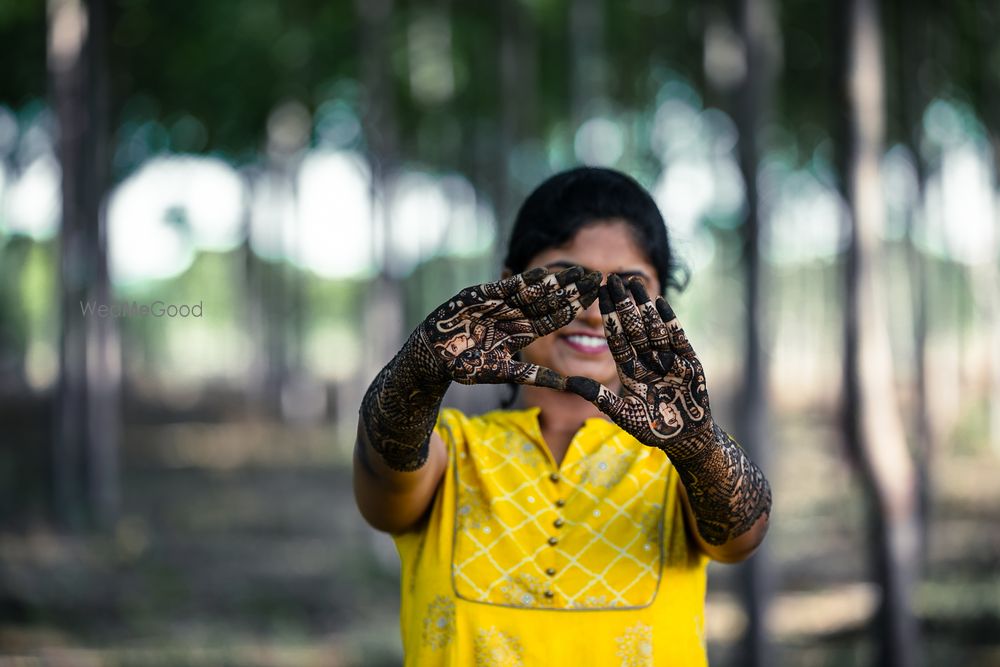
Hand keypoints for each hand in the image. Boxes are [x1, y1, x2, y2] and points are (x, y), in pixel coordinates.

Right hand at [418, 265, 601, 388]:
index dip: (575, 307)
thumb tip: (570, 388)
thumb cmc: (466, 368)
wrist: (432, 358)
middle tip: (596, 276)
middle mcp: (513, 315)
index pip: (554, 317)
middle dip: (571, 289)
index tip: (596, 297)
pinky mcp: (479, 296)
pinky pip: (504, 287)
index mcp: (522, 332)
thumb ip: (536, 376)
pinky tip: (543, 274)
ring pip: (531, 291)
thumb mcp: (505, 373)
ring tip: (577, 271)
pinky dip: (522, 281)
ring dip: (553, 281)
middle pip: (548, 300)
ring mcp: (497, 304)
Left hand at [566, 274, 712, 458]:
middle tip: (611, 278)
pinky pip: (677, 338)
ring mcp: (668, 360)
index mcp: (630, 371)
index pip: (616, 339)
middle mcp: (647, 361)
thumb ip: (600, 398)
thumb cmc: (653, 430)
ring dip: (644, 305)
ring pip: (652, 327)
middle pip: (632, 327)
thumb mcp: (624, 414)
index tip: (598, 297)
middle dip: (623, 304)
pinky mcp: (689, 362)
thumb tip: (570, 383)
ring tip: (633, 281)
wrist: (686, 438)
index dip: (608, 318)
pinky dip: (669, 321)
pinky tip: (659, 302)